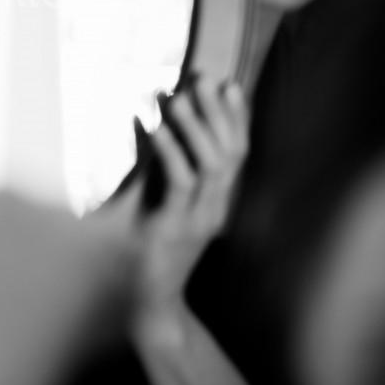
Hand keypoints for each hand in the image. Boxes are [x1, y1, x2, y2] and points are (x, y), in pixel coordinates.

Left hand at [130, 77, 248, 326]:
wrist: (145, 303)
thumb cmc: (146, 250)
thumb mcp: (153, 198)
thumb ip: (153, 161)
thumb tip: (145, 117)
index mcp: (218, 202)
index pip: (238, 153)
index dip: (237, 118)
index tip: (229, 85)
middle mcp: (216, 209)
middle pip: (230, 153)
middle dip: (218, 114)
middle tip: (202, 81)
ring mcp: (199, 221)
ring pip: (211, 165)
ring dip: (194, 127)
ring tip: (176, 97)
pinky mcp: (175, 229)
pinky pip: (179, 184)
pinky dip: (169, 151)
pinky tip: (153, 127)